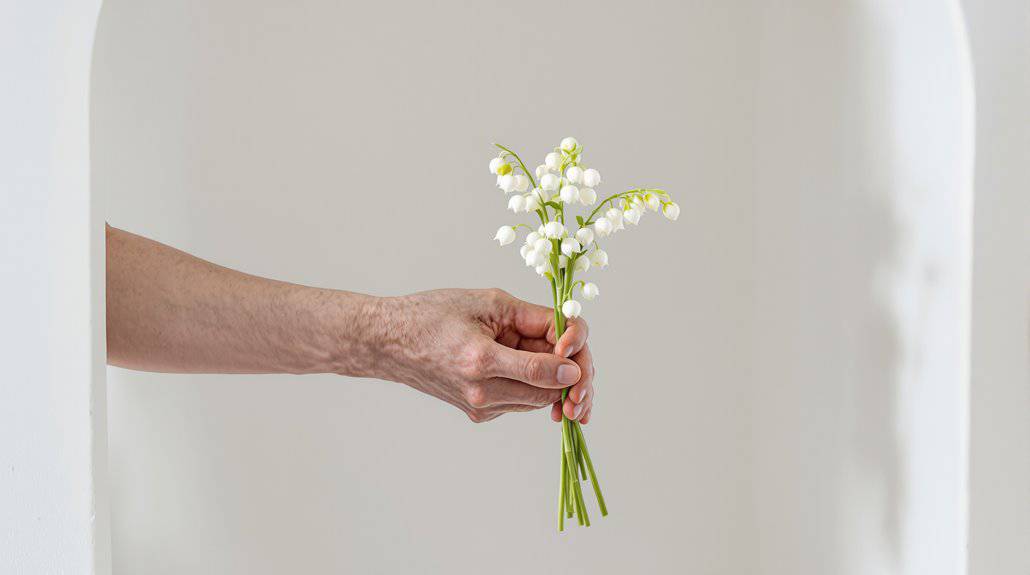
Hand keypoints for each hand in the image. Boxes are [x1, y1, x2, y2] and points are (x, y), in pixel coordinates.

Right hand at [371, 288, 593, 422]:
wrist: (389, 341)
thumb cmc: (434, 313)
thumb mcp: (489, 302)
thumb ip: (534, 322)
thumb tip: (570, 347)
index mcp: (481, 360)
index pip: (544, 372)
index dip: (572, 363)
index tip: (577, 349)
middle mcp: (481, 394)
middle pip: (548, 393)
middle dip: (571, 373)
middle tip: (577, 351)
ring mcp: (480, 409)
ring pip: (538, 401)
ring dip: (553, 378)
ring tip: (548, 348)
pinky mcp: (478, 414)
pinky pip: (520, 401)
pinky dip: (532, 384)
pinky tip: (526, 362)